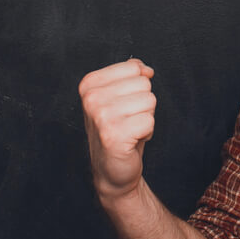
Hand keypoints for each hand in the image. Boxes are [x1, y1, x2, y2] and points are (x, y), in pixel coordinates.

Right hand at [79, 57, 157, 200]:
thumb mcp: (120, 96)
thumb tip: (146, 69)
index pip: (134, 68)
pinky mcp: (113, 134)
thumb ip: (131, 75)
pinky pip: (149, 121)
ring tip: (130, 130)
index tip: (123, 105)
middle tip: (128, 120)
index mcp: (89, 84)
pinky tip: (132, 141)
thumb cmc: (119, 130)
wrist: (112, 170)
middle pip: (143, 84)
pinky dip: (147, 132)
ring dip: (146, 118)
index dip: (137, 88)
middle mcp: (91, 98)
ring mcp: (100, 116)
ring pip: (149, 101)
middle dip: (143, 104)